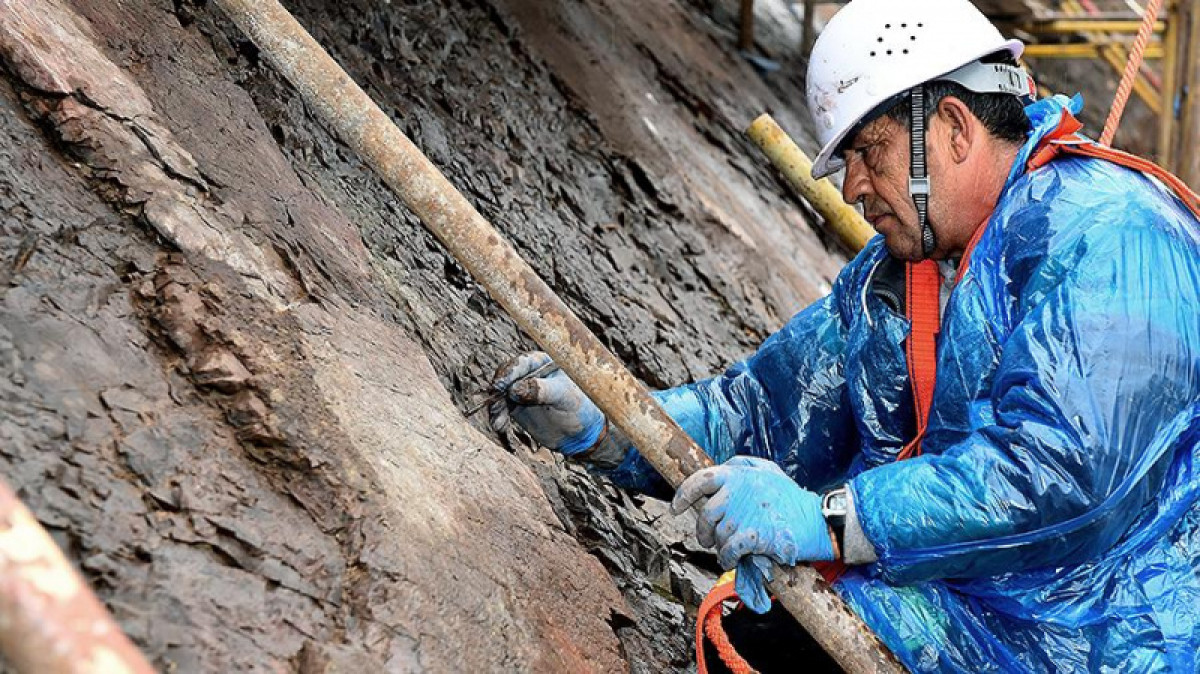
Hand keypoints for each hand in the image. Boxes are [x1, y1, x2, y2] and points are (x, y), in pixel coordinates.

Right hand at [489, 351, 604, 455]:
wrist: (582, 432)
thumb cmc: (580, 407)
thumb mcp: (564, 397)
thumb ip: (541, 390)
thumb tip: (515, 389)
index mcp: (544, 362)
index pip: (523, 362)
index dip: (510, 372)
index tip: (501, 385)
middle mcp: (529, 373)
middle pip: (506, 376)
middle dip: (498, 391)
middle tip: (496, 406)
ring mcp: (521, 389)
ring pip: (500, 393)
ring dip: (496, 407)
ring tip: (498, 423)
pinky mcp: (516, 406)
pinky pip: (501, 408)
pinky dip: (498, 416)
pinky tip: (499, 426)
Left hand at [671, 456, 834, 612]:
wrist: (817, 521)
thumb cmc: (790, 498)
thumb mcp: (768, 470)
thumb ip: (742, 464)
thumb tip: (721, 467)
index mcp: (738, 475)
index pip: (700, 480)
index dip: (683, 494)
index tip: (676, 507)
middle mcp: (737, 492)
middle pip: (705, 514)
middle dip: (703, 531)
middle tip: (708, 539)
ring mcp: (744, 514)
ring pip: (717, 535)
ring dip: (719, 546)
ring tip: (727, 550)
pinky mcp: (753, 536)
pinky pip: (728, 550)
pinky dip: (727, 558)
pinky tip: (732, 560)